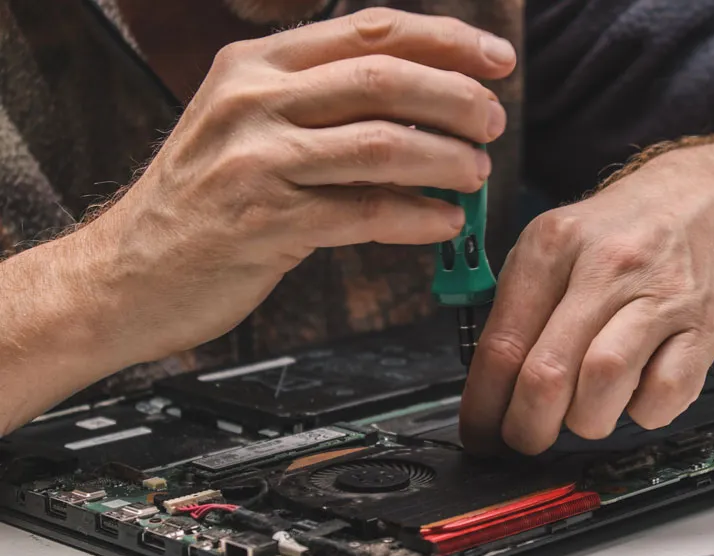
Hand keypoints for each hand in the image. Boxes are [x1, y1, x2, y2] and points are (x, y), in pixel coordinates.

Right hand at [80, 8, 513, 365]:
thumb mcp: (245, 126)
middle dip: (457, 99)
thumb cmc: (201, 201)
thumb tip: (421, 102)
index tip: (496, 59)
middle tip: (493, 122)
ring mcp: (257, 161)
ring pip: (382, 145)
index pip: (370, 32)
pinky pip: (365, 213)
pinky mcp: (265, 224)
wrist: (125, 273)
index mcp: (255, 66)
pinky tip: (445, 223)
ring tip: (476, 174)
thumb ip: (319, 104)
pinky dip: (417, 216)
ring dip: (446, 159)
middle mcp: (254, 101)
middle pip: (385, 81)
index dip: (446, 41)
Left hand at [460, 143, 713, 454]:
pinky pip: (666, 394)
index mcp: (553, 245)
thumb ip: (518, 308)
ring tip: (583, 413)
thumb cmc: (622, 232)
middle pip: (548, 374)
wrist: (709, 200)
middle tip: (526, 438)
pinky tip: (635, 396)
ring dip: (585, 421)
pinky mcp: (704, 326)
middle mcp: (606, 267)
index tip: (479, 433)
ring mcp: (660, 296)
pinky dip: (643, 413)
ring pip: (603, 384)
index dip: (483, 405)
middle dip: (528, 427)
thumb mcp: (554, 244)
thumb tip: (489, 389)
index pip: (502, 343)